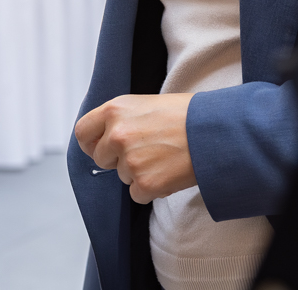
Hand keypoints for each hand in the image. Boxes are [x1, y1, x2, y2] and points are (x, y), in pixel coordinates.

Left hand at [75, 92, 195, 203]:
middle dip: (118, 160)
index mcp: (113, 110)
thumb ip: (120, 119)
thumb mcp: (144, 104)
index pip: (82, 133)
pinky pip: (137, 194)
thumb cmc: (185, 114)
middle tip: (145, 152)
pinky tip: (169, 172)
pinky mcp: (145, 183)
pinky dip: (151, 189)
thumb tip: (104, 138)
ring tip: (164, 157)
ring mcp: (129, 160)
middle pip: (101, 159)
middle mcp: (116, 135)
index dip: (91, 143)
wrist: (215, 131)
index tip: (100, 148)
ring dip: (139, 173)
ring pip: (122, 176)